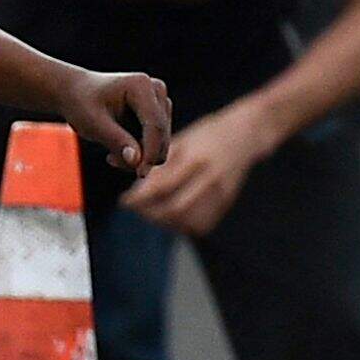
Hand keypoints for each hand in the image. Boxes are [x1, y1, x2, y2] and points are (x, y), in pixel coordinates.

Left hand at [57, 68, 171, 174]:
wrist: (77, 92)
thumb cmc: (82, 104)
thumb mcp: (93, 124)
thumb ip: (116, 141)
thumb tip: (136, 162)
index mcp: (141, 86)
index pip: (154, 125)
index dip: (150, 152)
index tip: (140, 174)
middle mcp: (157, 91)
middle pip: (161, 136)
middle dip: (140, 156)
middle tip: (111, 160)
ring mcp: (160, 102)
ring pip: (161, 143)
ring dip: (138, 156)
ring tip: (111, 154)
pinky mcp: (159, 115)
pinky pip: (156, 144)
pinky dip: (138, 153)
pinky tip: (116, 150)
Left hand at [117, 104, 270, 238]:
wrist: (245, 134)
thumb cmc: (206, 134)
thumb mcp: (179, 138)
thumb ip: (150, 155)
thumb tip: (114, 162)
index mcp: (194, 158)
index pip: (161, 187)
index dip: (139, 198)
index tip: (125, 201)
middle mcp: (209, 178)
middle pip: (173, 208)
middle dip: (149, 213)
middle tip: (136, 208)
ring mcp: (221, 193)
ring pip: (186, 221)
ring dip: (164, 222)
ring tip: (150, 212)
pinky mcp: (226, 202)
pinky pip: (201, 225)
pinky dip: (182, 225)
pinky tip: (171, 216)